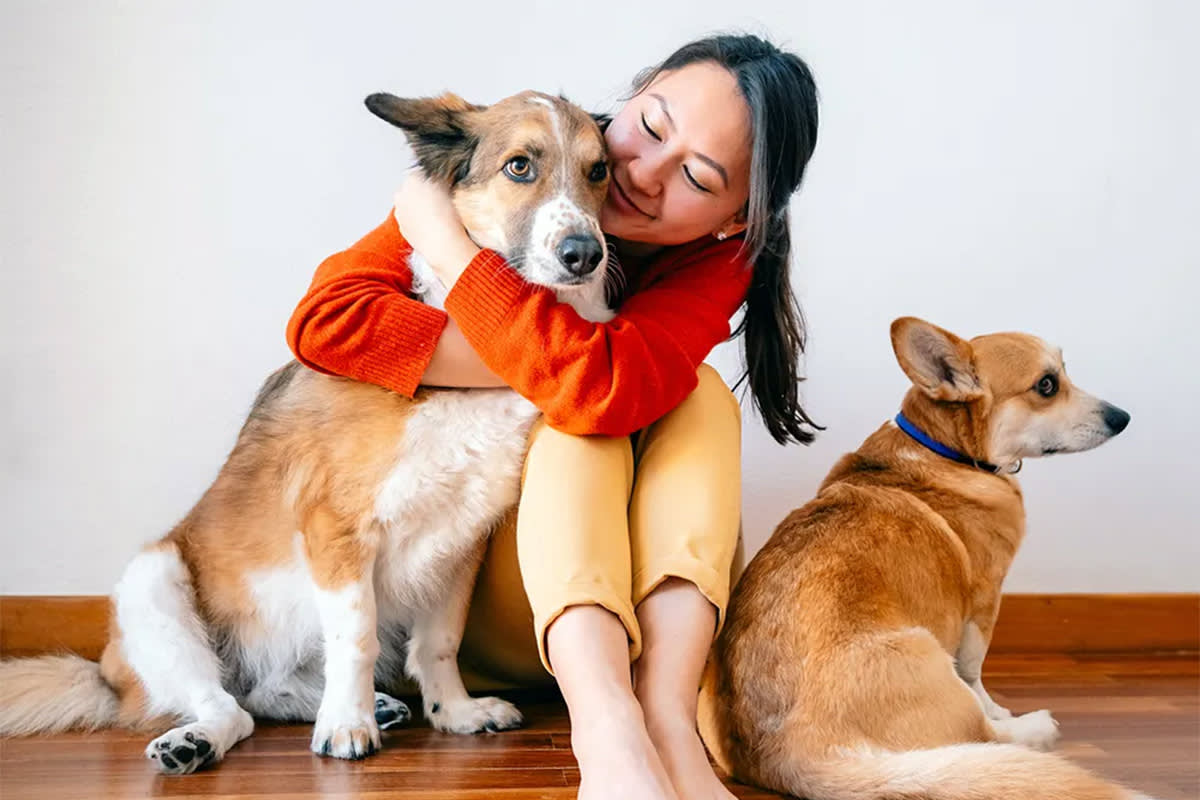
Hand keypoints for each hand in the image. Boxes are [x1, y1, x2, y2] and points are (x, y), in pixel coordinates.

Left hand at [392, 170, 480, 284]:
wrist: (442, 244)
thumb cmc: (448, 216)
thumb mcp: (450, 188)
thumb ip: (442, 177)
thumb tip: (442, 174)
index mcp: (412, 180)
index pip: (422, 173)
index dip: (433, 180)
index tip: (441, 186)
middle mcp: (401, 195)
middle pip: (413, 189)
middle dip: (423, 192)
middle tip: (439, 200)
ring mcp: (399, 213)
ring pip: (411, 205)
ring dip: (420, 207)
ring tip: (437, 214)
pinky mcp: (402, 229)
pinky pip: (411, 220)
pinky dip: (419, 221)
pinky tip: (431, 225)